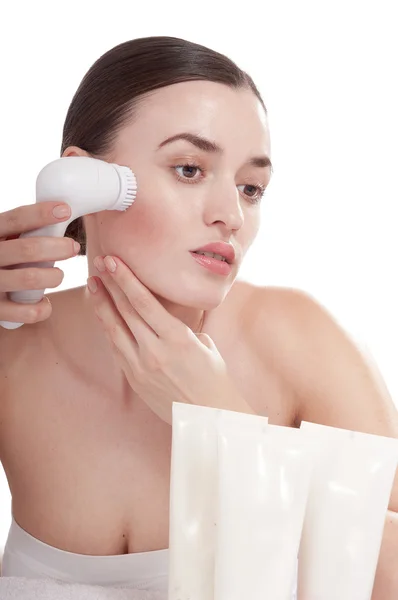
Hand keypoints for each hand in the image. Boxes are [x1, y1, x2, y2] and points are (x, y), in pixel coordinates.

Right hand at [0, 201, 79, 323]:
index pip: (15, 219)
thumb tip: (62, 212)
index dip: (41, 214)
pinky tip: (44, 302)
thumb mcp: (3, 241)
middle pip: (28, 249)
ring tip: (58, 275)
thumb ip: (21, 231)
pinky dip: (43, 307)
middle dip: (58, 247)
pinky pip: (28, 311)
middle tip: (73, 247)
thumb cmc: (0, 261)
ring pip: (31, 278)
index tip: (65, 210)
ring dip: (54, 276)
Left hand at [87, 255, 252, 423]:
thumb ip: (182, 330)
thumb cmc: (215, 379)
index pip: (145, 302)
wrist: (211, 417)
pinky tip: (103, 314)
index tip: (114, 262)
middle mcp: (156, 351)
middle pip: (126, 311)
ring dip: (102, 305)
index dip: (126, 280)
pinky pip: (118, 348)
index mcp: (178, 339)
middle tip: (98, 264)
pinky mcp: (135, 379)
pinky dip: (109, 328)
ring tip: (93, 285)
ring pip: (115, 329)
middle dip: (111, 285)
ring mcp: (142, 367)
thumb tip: (166, 321)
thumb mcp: (206, 345)